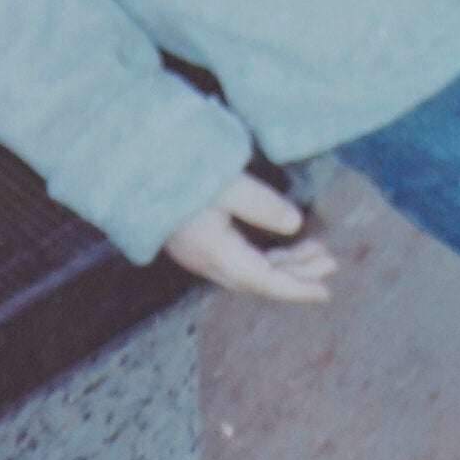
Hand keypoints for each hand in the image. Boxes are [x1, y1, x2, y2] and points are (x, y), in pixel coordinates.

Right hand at [165, 167, 340, 304]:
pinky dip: (265, 256)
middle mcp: (205, 260)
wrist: (130, 168)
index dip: (297, 287)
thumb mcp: (227, 183)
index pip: (263, 279)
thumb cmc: (177, 171)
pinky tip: (283, 246)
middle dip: (296, 274)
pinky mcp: (195, 241)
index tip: (326, 291)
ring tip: (315, 251)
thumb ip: (262, 204)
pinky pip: (237, 259)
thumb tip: (295, 224)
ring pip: (249, 270)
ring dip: (283, 264)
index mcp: (214, 251)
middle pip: (259, 279)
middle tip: (330, 263)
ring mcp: (198, 252)